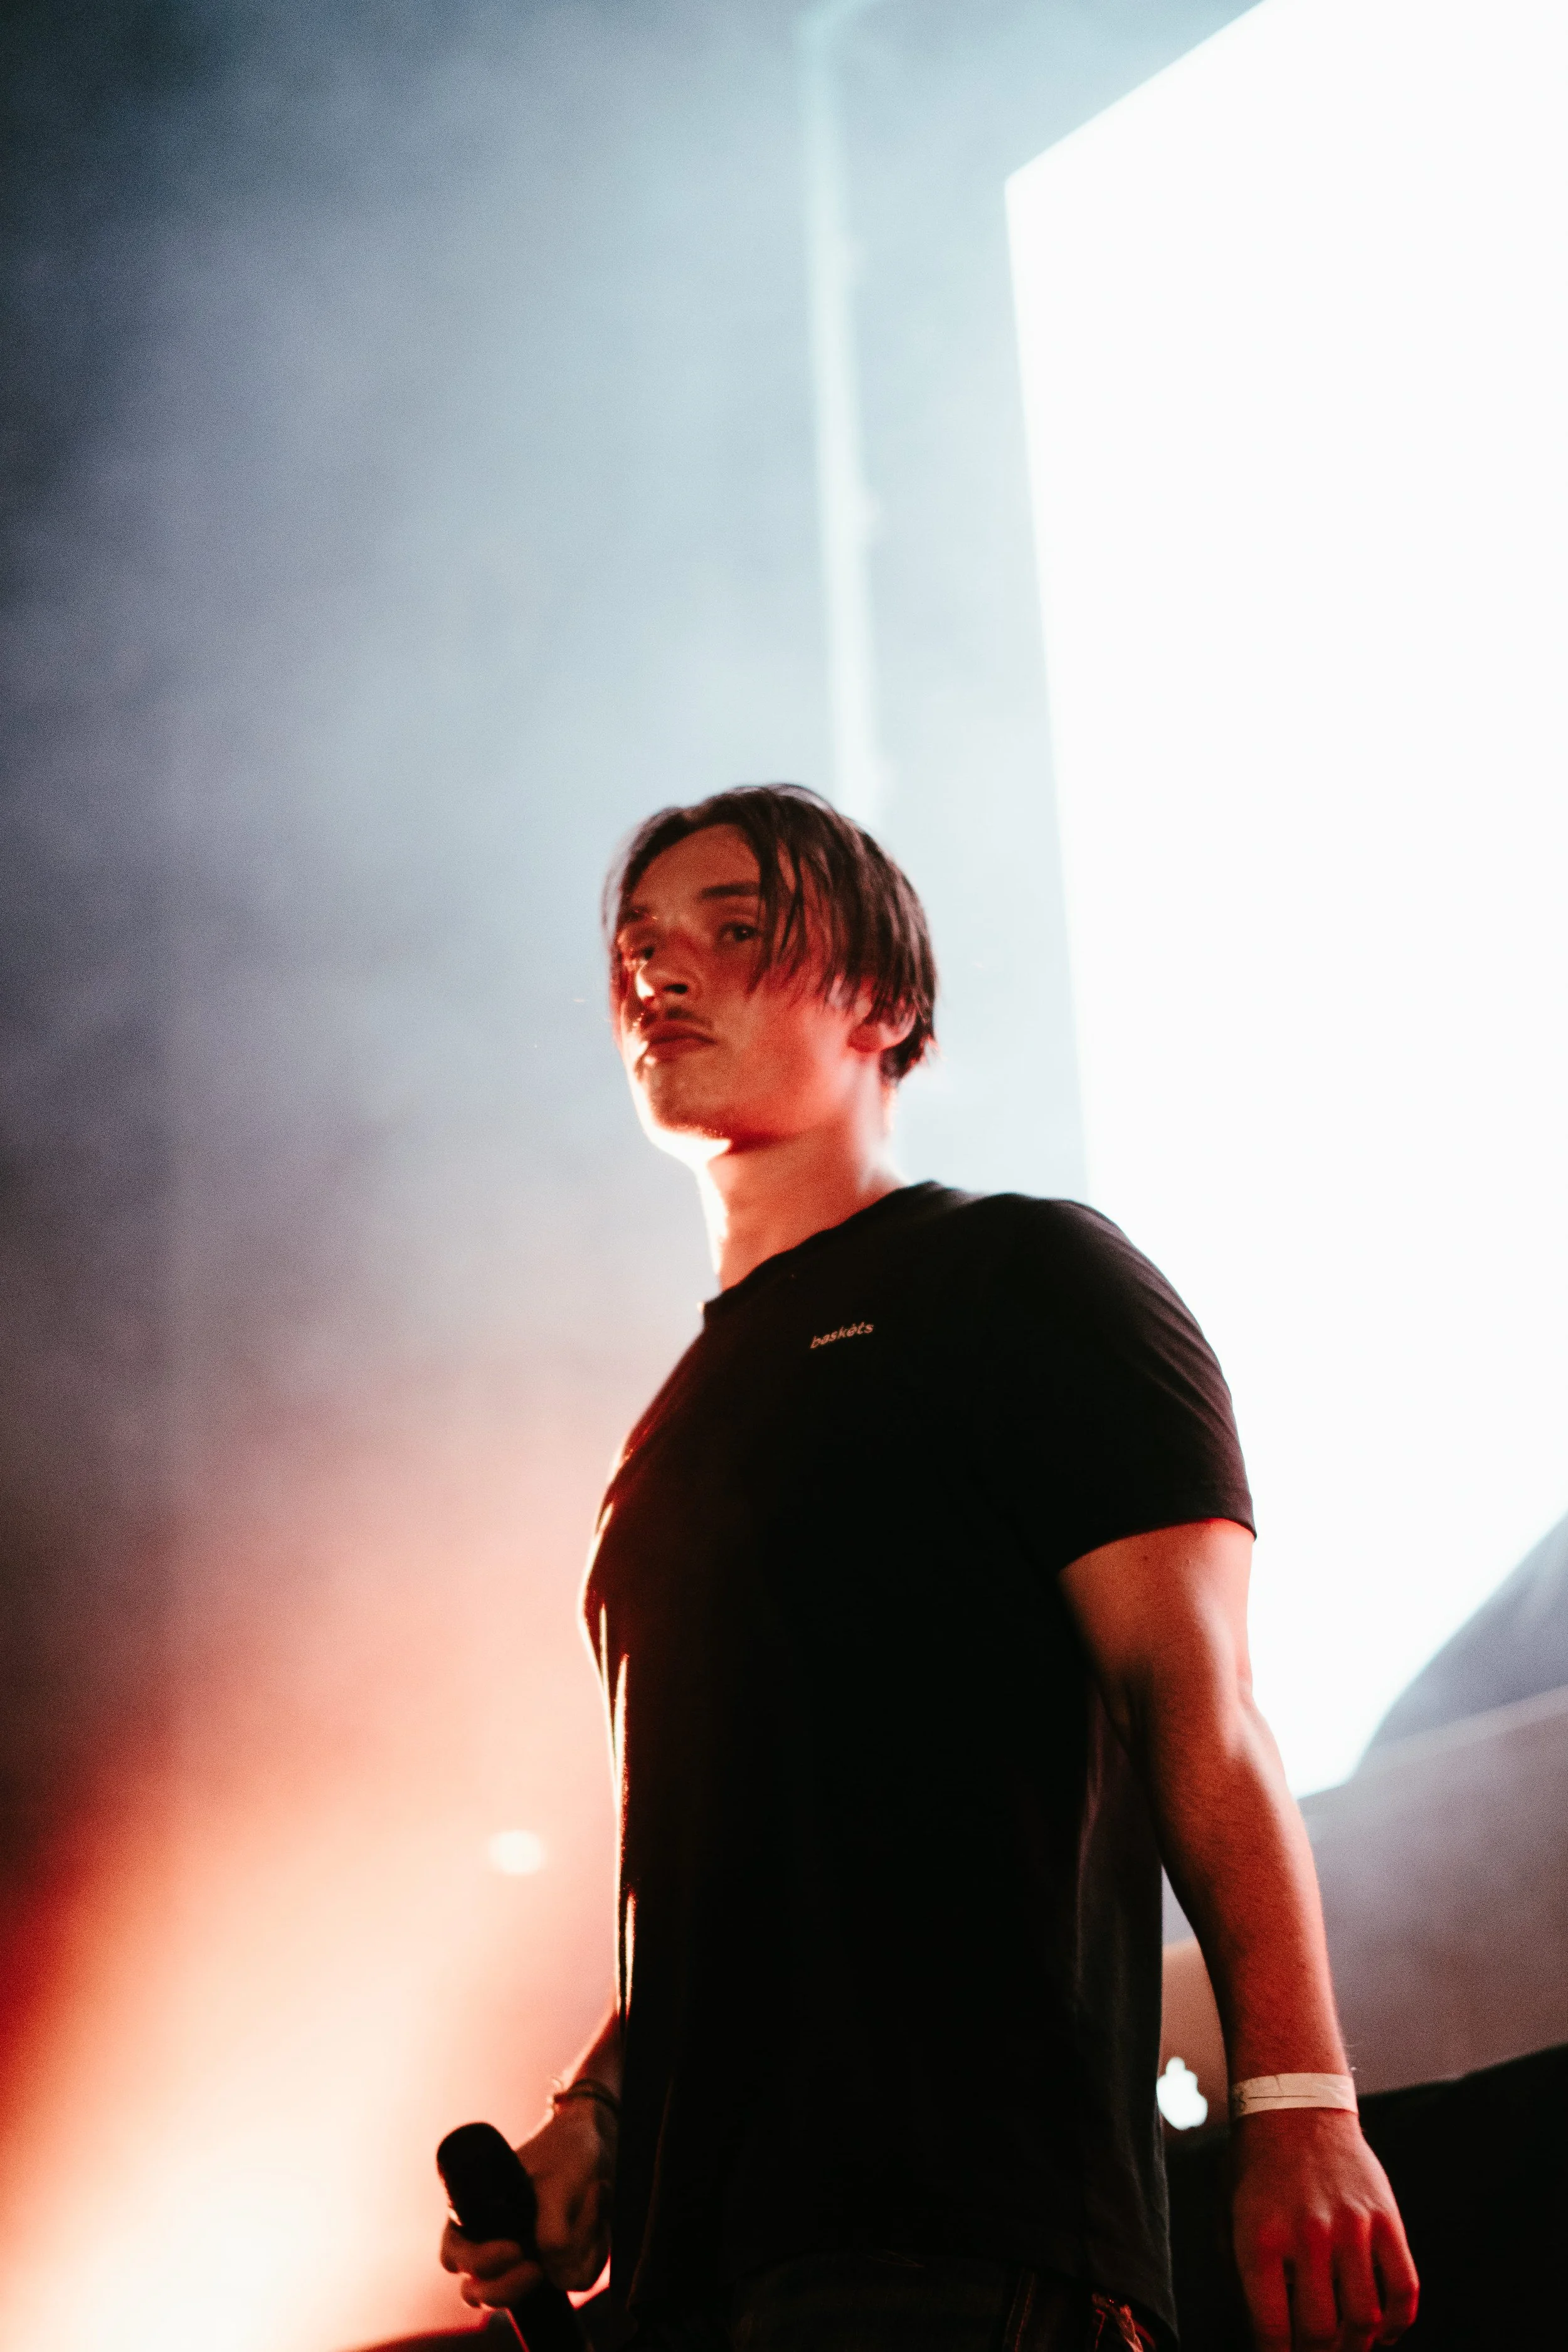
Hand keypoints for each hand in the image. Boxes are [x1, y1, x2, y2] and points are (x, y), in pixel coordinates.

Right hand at [440, 2097, 616, 2309]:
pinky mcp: (559, 2264)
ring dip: (578, 2244)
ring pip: (540, 2287)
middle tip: (535, 2270)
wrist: (602, 2140)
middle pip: (480, 2292)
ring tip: (592, 2196)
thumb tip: (547, 2262)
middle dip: (509, 2287)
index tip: (514, 2250)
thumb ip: (550, 2228)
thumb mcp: (557, 2182)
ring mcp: (528, 2257)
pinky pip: (575, 2280)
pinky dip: (595, 2250)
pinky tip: (600, 2217)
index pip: (456, 2255)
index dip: (479, 2262)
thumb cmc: (567, 2151)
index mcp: (477, 2213)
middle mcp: (497, 2242)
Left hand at [1230, 2108, 1418, 2351]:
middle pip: (1322, 2333)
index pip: (1272, 2331)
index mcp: (1261, 2238)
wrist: (1296, 2107)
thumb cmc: (1256, 2170)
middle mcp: (1308, 2235)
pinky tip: (1384, 2331)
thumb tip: (1263, 2335)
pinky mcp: (1386, 2219)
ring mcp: (1352, 2227)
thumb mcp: (1229, 2216)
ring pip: (1366, 2320)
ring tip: (1347, 2347)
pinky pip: (1404, 2290)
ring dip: (1358, 2347)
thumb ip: (1240, 2276)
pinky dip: (1399, 2324)